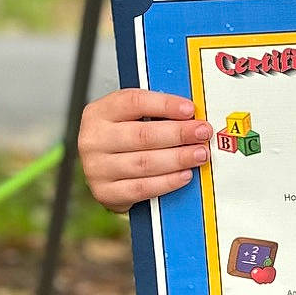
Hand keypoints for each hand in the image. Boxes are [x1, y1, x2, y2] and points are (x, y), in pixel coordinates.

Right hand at [77, 89, 211, 212]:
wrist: (103, 172)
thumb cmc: (122, 139)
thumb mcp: (129, 118)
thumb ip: (154, 113)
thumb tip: (190, 113)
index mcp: (99, 113)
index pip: (133, 102)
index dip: (165, 105)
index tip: (189, 109)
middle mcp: (94, 140)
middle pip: (142, 135)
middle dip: (179, 133)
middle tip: (202, 132)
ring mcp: (97, 168)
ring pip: (145, 163)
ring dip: (178, 158)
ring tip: (199, 154)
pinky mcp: (106, 192)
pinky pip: (142, 188)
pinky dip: (168, 181)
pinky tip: (184, 175)